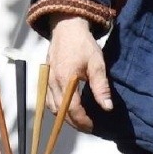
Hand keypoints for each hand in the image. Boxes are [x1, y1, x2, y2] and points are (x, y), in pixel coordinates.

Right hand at [48, 15, 111, 132]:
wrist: (67, 27)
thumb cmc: (83, 44)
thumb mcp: (97, 64)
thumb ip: (101, 87)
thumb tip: (107, 107)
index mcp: (65, 80)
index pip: (72, 110)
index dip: (82, 122)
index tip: (93, 126)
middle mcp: (53, 83)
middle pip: (60, 112)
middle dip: (74, 123)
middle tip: (88, 127)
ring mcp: (47, 80)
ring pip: (52, 107)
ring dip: (64, 117)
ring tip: (79, 120)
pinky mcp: (46, 77)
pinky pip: (48, 99)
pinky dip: (57, 108)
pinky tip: (67, 108)